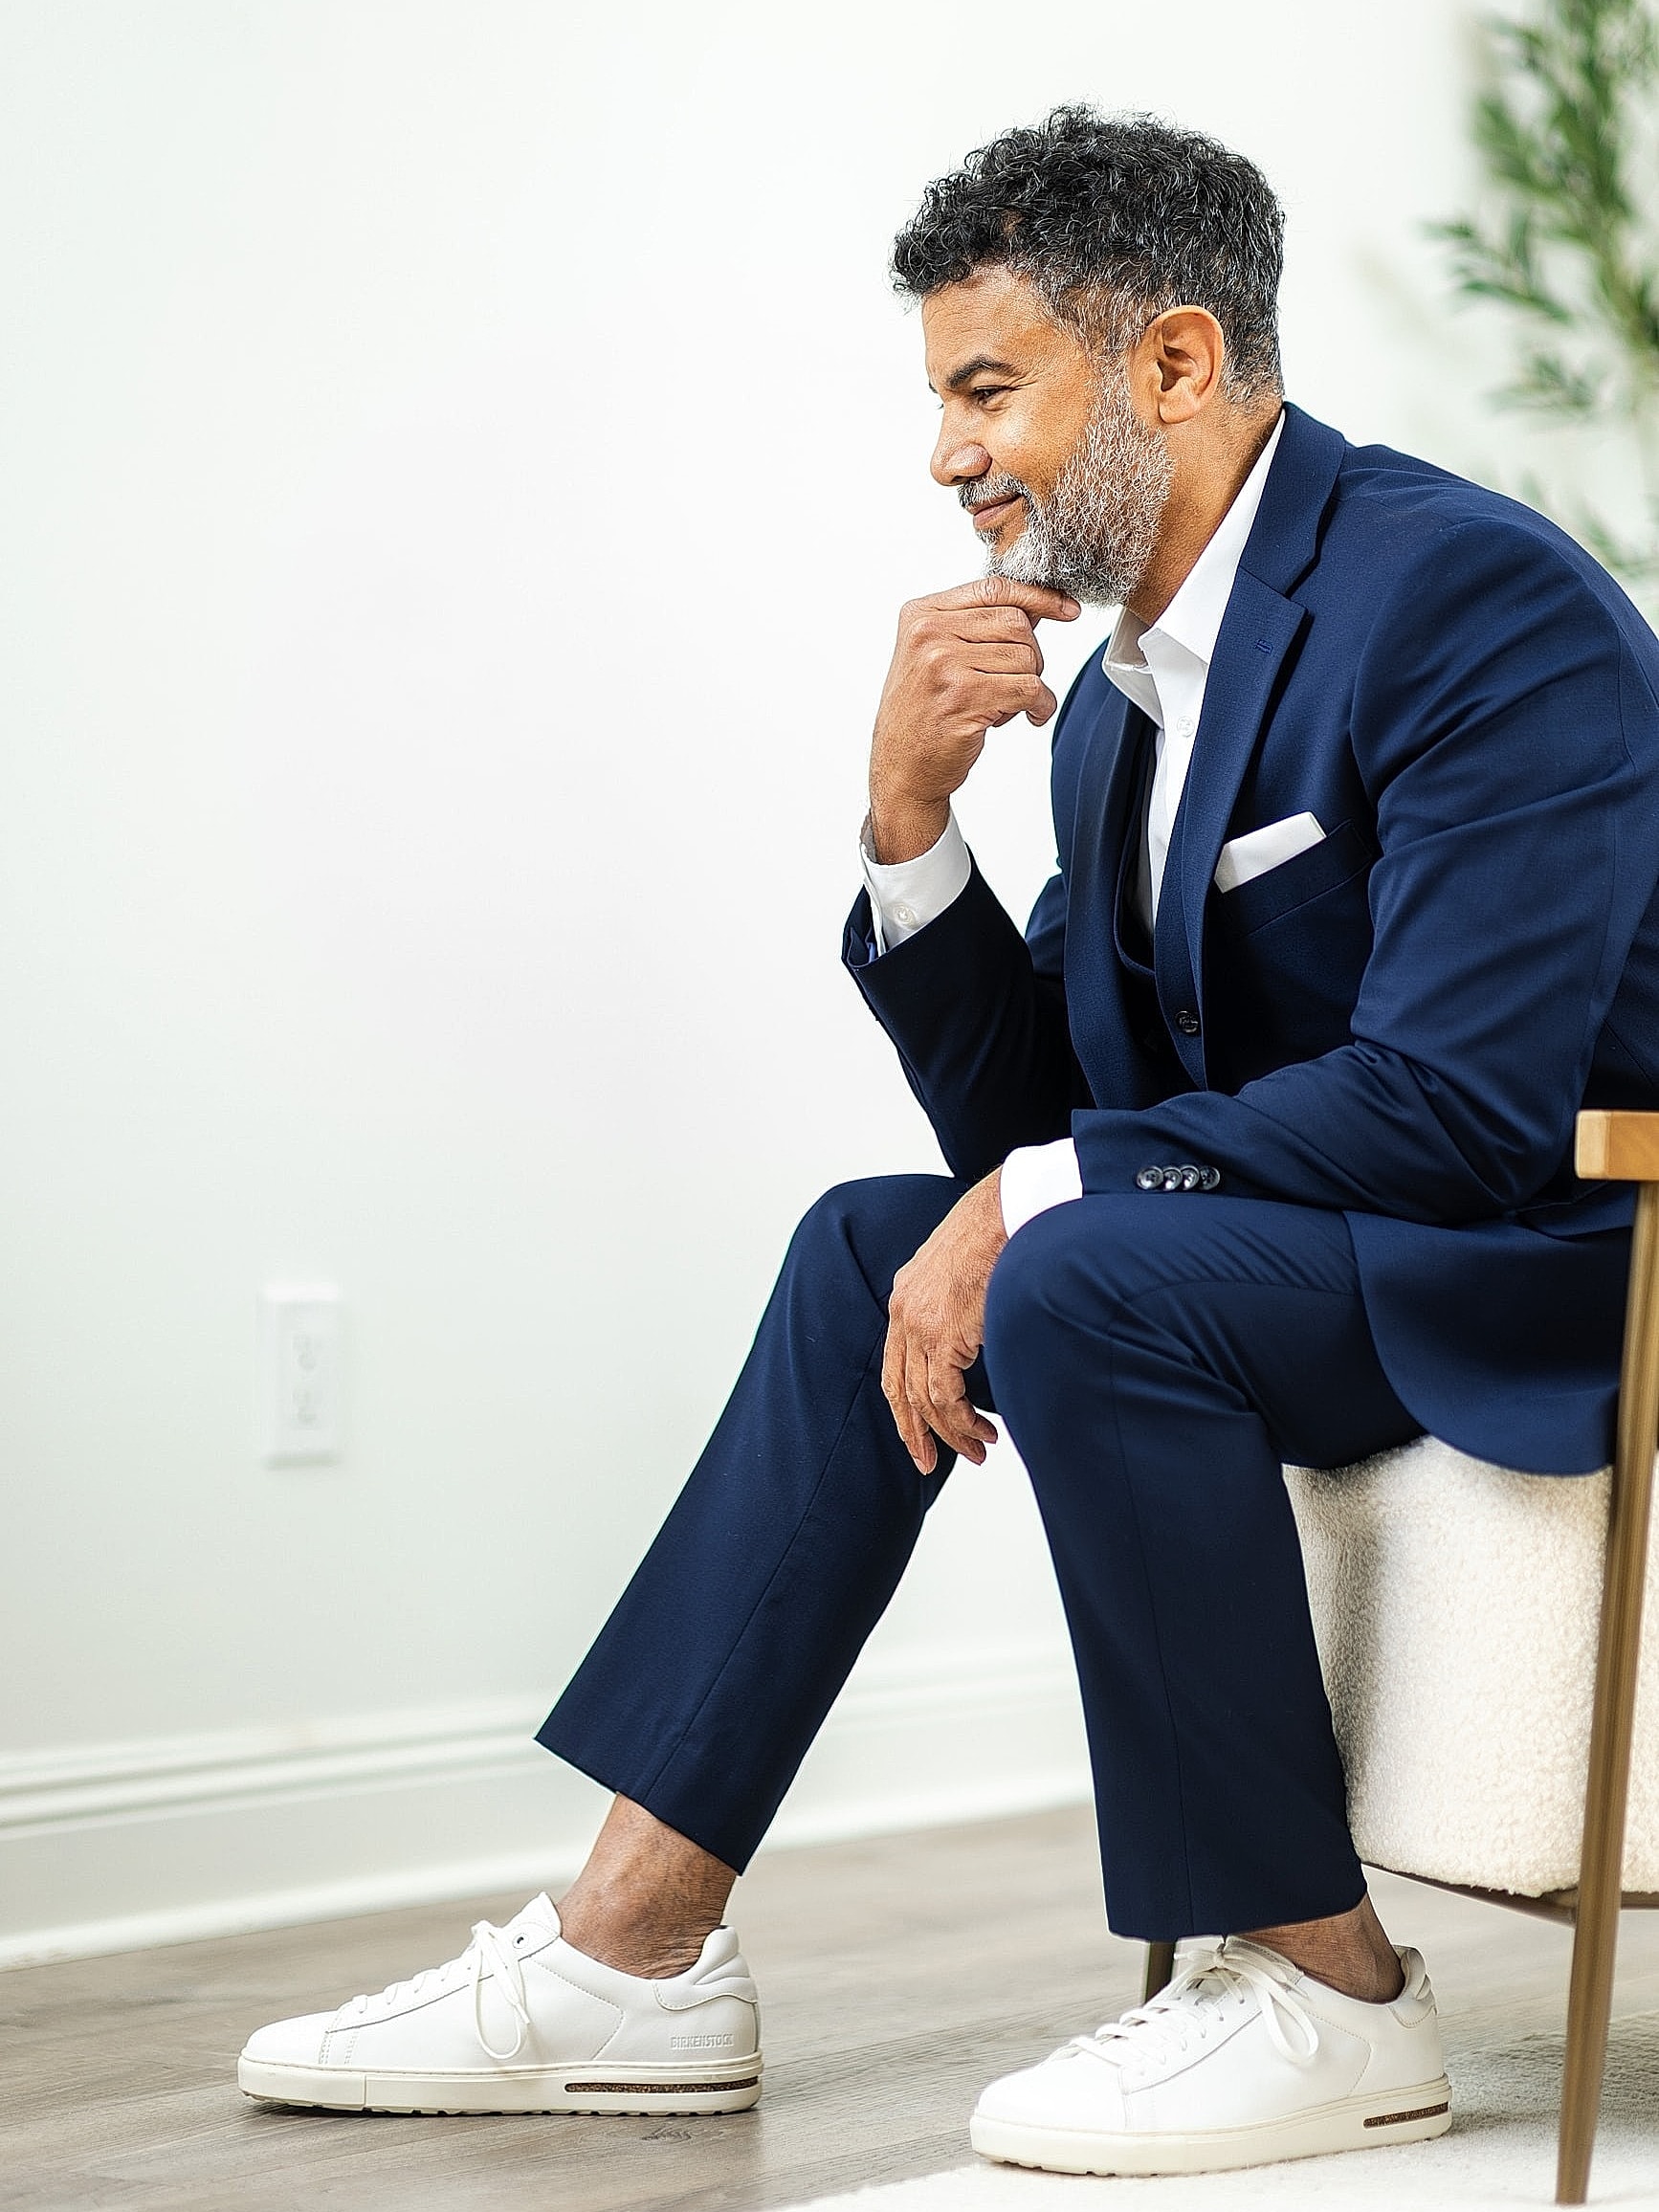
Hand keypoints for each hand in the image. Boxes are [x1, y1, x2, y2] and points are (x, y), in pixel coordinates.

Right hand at [866, 578, 1080, 863]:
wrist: (902, 769)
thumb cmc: (922, 715)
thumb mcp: (936, 657)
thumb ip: (977, 626)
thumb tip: (1038, 607)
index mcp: (920, 615)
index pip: (993, 588)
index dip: (1038, 596)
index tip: (1067, 608)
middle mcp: (928, 633)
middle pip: (1016, 622)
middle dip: (1031, 655)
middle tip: (1017, 683)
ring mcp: (943, 663)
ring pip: (1026, 657)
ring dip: (1030, 685)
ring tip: (1005, 705)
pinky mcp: (964, 696)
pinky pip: (1029, 689)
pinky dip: (1040, 705)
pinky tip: (1028, 716)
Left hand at [882, 1172, 1006, 1473]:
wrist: (1005, 1211)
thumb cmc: (996, 1232)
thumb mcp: (961, 1268)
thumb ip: (954, 1302)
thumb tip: (973, 1334)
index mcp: (904, 1297)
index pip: (894, 1364)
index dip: (904, 1404)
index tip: (919, 1433)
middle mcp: (903, 1313)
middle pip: (900, 1389)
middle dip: (915, 1432)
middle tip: (929, 1462)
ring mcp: (920, 1325)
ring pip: (925, 1399)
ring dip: (952, 1433)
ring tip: (979, 1450)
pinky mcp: (943, 1335)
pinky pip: (946, 1396)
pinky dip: (963, 1421)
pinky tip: (984, 1431)